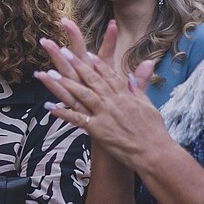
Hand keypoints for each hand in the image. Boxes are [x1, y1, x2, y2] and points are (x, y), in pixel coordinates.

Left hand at [39, 18, 168, 170]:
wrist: (154, 153)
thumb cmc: (153, 132)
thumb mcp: (148, 106)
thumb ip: (137, 90)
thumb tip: (131, 76)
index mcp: (126, 96)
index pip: (109, 75)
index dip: (97, 63)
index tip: (86, 52)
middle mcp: (114, 102)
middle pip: (93, 79)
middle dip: (77, 64)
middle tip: (64, 51)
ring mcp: (105, 115)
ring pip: (83, 94)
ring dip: (66, 83)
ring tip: (50, 73)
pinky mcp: (98, 130)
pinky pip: (77, 119)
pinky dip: (63, 113)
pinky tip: (49, 107)